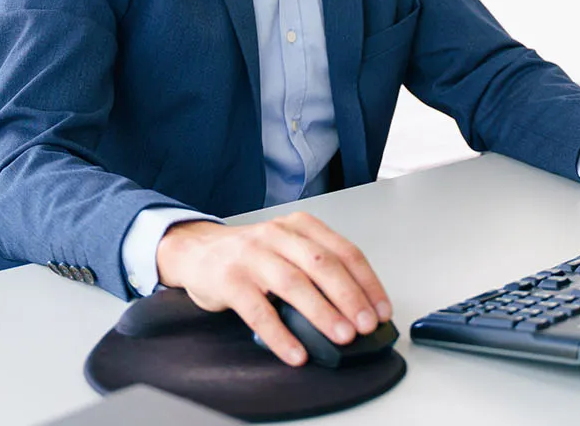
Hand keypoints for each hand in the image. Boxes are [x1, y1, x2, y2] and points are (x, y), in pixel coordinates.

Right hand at [155, 212, 391, 367]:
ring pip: (294, 284)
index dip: (367, 282)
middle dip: (350, 297)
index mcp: (300, 226)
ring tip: (341, 336)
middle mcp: (278, 235)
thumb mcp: (288, 247)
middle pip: (323, 265)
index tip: (381, 309)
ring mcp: (252, 256)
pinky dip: (280, 334)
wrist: (198, 250)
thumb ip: (318, 266)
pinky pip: (258, 311)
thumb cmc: (252, 254)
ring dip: (322, 313)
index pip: (344, 251)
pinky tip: (295, 353)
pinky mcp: (229, 280)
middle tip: (366, 325)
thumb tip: (358, 307)